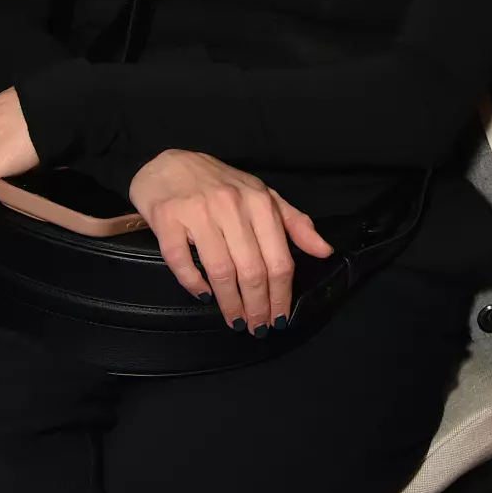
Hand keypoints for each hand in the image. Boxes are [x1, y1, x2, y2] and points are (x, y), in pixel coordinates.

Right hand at [128, 151, 333, 334]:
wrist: (169, 164)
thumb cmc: (220, 184)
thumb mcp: (262, 197)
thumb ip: (295, 224)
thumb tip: (324, 251)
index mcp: (260, 202)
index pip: (279, 259)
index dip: (281, 295)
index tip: (280, 318)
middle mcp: (232, 206)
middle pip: (252, 270)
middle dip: (258, 306)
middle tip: (257, 328)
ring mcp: (198, 212)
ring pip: (221, 269)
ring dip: (230, 303)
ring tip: (235, 321)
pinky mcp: (167, 218)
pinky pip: (182, 260)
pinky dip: (194, 283)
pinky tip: (203, 296)